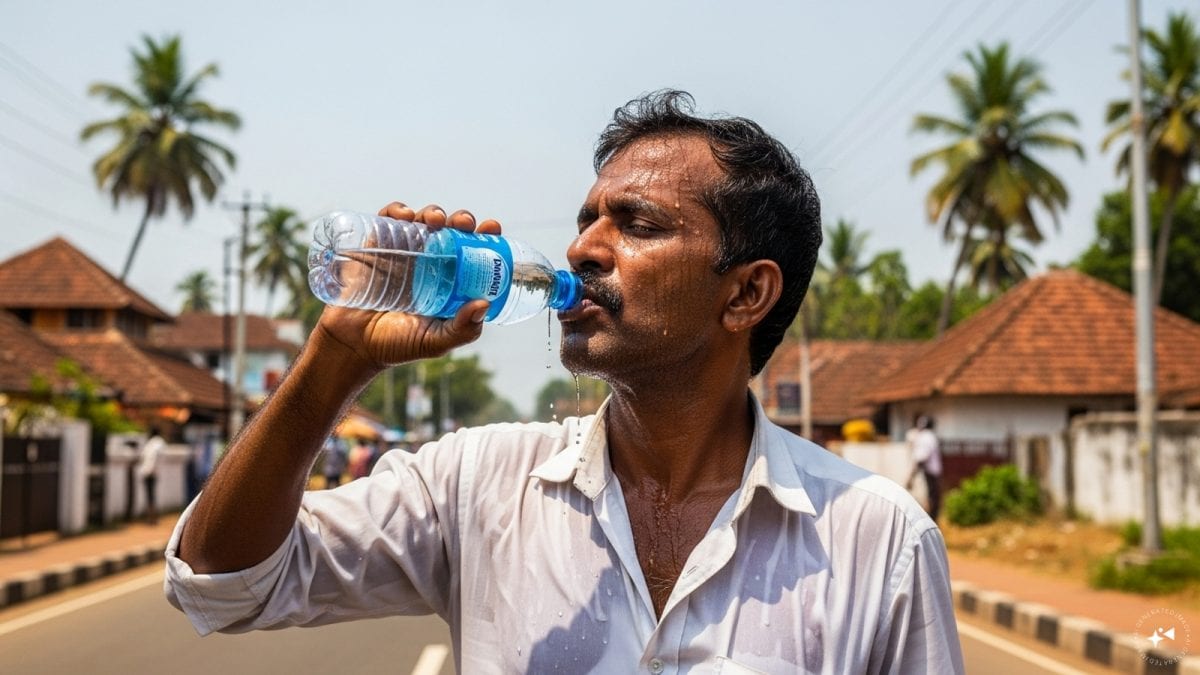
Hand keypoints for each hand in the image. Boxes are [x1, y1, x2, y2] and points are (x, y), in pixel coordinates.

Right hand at [315, 202, 503, 370]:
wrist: (353, 345)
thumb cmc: (396, 344)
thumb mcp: (435, 342)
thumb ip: (462, 329)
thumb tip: (483, 303)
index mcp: (450, 282)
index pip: (472, 254)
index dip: (485, 237)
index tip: (492, 226)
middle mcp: (430, 263)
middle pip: (451, 231)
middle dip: (461, 220)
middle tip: (463, 223)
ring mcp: (403, 253)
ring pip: (423, 221)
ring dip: (433, 212)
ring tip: (434, 221)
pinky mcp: (376, 247)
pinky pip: (388, 220)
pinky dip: (397, 210)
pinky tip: (405, 216)